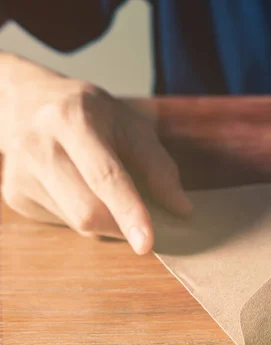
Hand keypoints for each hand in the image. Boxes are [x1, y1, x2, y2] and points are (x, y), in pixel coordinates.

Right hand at [1, 76, 191, 254]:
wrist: (29, 101)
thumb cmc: (92, 114)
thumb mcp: (132, 126)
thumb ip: (159, 167)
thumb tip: (181, 209)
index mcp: (73, 119)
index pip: (105, 176)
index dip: (129, 211)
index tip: (147, 243)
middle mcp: (38, 145)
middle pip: (88, 210)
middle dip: (123, 224)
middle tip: (143, 219)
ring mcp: (19, 173)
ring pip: (77, 223)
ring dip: (107, 221)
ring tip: (106, 190)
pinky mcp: (15, 195)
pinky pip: (64, 223)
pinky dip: (86, 217)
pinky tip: (80, 189)